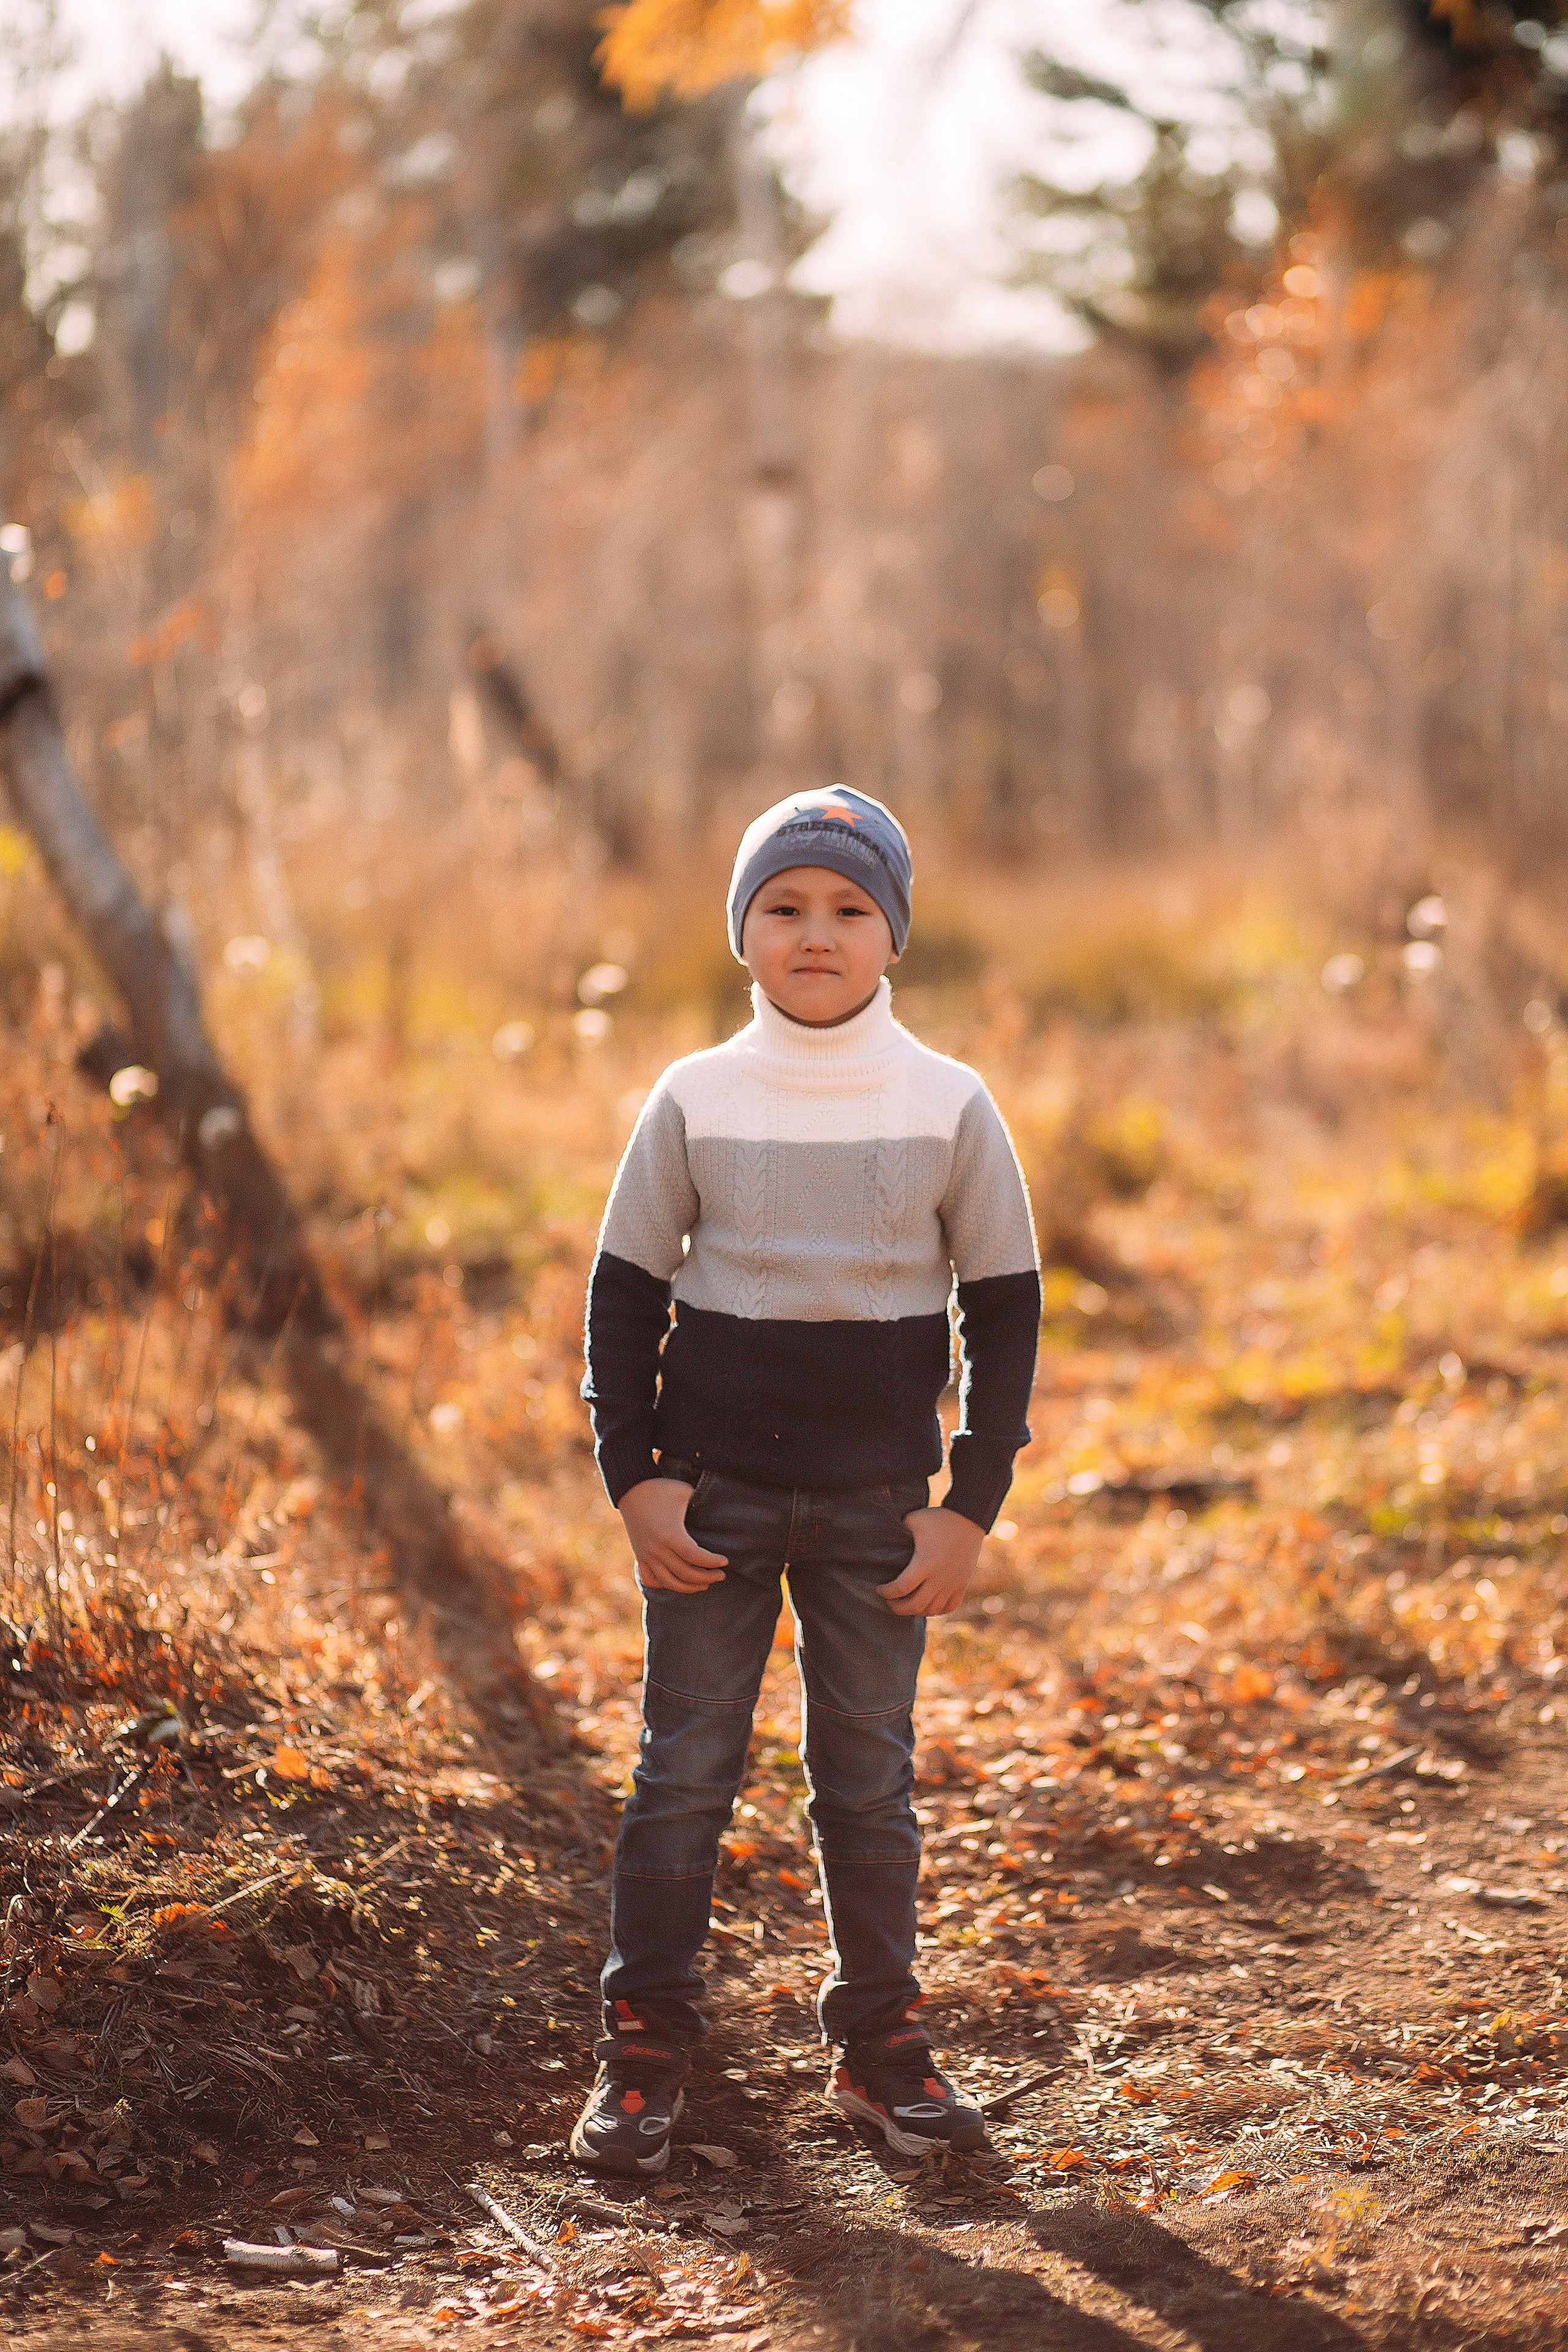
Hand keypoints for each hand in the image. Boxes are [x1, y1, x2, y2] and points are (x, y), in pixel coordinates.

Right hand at [619, 1479, 727, 1593]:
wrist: (631, 1489)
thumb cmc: (661, 1489)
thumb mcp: (684, 1492)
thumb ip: (701, 1502)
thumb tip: (717, 1511)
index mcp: (670, 1533)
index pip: (695, 1557)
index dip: (712, 1562)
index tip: (725, 1561)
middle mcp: (657, 1548)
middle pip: (685, 1573)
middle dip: (707, 1577)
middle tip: (721, 1575)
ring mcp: (646, 1555)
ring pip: (669, 1582)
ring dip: (689, 1587)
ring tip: (705, 1584)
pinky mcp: (639, 1556)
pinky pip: (650, 1579)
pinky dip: (664, 1584)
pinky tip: (677, 1581)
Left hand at [876, 1506, 984, 1617]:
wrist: (969, 1518)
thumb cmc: (938, 1518)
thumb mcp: (914, 1519)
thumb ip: (897, 1531)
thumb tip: (883, 1538)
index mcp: (925, 1563)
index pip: (901, 1588)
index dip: (887, 1592)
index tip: (879, 1589)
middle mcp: (939, 1577)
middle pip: (915, 1606)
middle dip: (897, 1608)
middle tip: (890, 1601)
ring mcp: (953, 1583)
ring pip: (931, 1610)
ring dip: (916, 1611)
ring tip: (906, 1603)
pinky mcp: (962, 1584)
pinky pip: (949, 1607)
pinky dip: (936, 1610)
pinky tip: (927, 1604)